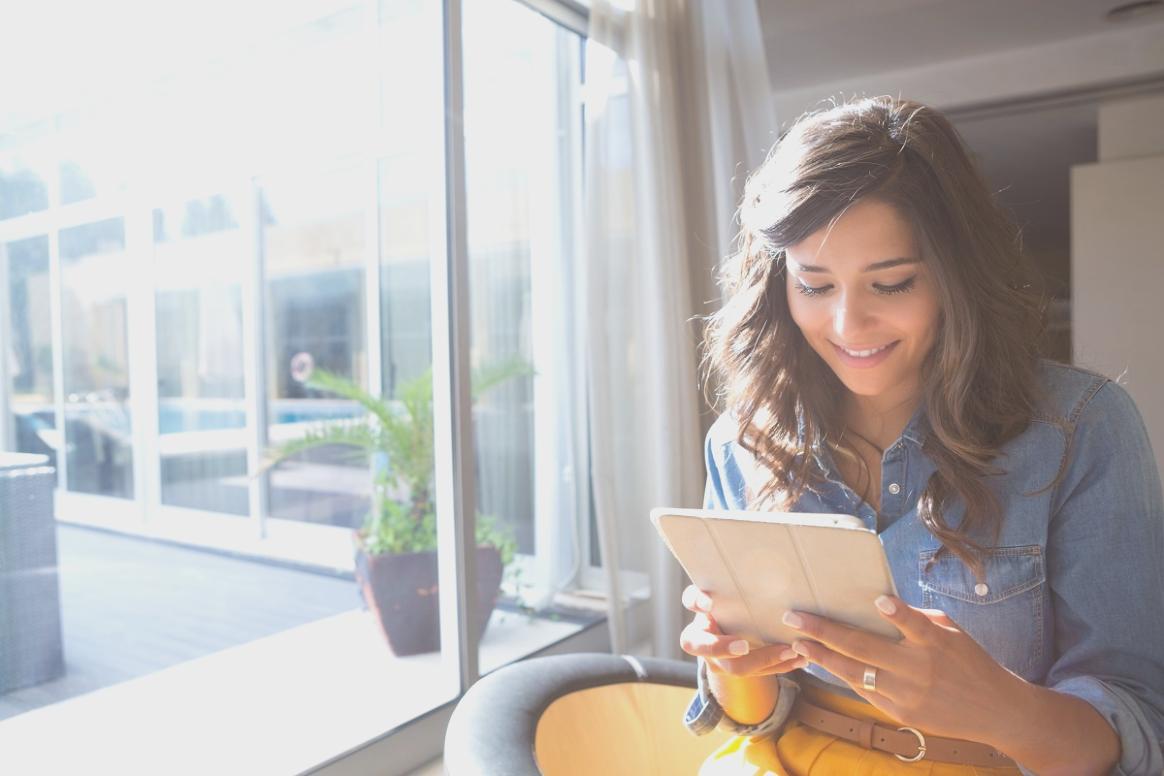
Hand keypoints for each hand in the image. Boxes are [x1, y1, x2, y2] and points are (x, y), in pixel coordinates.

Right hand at [679, 584, 807, 677]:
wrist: (734, 627)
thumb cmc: (736, 599)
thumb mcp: (732, 588)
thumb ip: (737, 578)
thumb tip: (762, 547)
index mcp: (700, 606)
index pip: (691, 602)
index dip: (697, 603)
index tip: (709, 604)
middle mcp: (702, 637)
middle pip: (704, 647)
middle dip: (723, 648)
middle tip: (743, 646)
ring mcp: (718, 658)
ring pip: (735, 667)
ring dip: (764, 660)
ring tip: (791, 651)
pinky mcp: (738, 669)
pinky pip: (758, 674)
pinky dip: (780, 666)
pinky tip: (800, 660)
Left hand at [780, 594, 1026, 743]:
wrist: (995, 711)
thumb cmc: (971, 662)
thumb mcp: (953, 633)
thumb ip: (920, 620)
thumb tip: (884, 605)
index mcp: (936, 643)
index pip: (916, 625)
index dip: (898, 613)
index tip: (879, 601)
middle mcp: (919, 669)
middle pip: (865, 648)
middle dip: (824, 631)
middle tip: (795, 618)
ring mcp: (907, 694)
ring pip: (855, 673)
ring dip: (822, 657)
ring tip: (799, 644)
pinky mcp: (901, 713)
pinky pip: (865, 691)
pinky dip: (843, 675)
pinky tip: (823, 663)